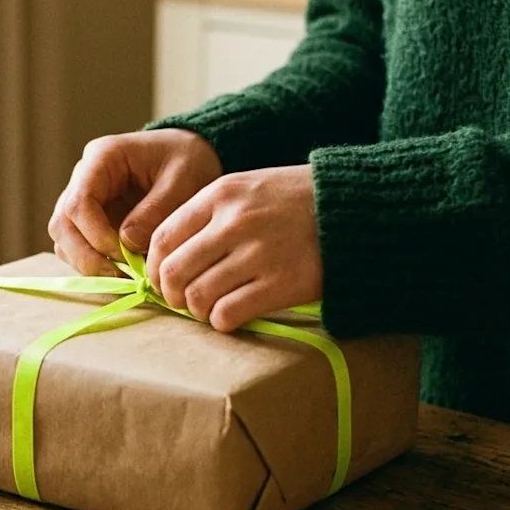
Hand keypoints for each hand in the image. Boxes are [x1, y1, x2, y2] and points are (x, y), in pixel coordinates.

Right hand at [49, 129, 222, 275]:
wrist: (191, 155)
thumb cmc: (187, 160)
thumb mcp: (182, 180)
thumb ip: (155, 211)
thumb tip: (127, 244)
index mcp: (101, 158)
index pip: (78, 203)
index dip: (96, 235)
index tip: (126, 256)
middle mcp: (83, 179)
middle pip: (62, 225)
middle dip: (87, 257)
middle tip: (121, 276)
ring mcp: (83, 202)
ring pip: (64, 241)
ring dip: (89, 265)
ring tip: (125, 278)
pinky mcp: (90, 223)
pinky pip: (79, 250)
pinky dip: (96, 266)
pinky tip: (124, 274)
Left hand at [146, 165, 322, 331]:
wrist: (356, 209)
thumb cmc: (298, 200)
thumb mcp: (249, 188)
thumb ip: (209, 214)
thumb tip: (168, 255)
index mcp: (221, 195)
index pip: (162, 238)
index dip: (154, 267)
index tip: (162, 279)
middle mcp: (234, 222)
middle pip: (173, 271)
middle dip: (171, 293)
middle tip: (183, 299)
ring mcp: (258, 254)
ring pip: (197, 296)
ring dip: (197, 310)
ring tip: (211, 307)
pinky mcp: (281, 284)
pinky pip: (228, 314)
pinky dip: (222, 321)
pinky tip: (233, 315)